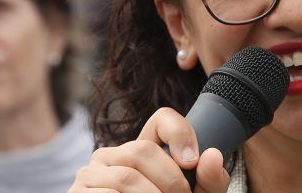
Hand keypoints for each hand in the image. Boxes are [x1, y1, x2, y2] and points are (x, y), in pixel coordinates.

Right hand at [68, 108, 229, 191]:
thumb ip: (208, 183)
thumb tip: (212, 156)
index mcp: (139, 153)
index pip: (162, 119)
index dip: (180, 133)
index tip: (192, 161)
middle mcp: (111, 156)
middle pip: (143, 150)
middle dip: (171, 179)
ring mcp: (90, 174)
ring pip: (128, 177)